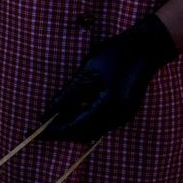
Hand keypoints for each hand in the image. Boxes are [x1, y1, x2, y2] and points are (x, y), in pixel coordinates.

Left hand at [42, 14, 177, 142]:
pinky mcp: (127, 112)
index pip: (75, 128)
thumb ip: (67, 95)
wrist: (146, 47)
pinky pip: (102, 123)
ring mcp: (125, 116)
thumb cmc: (114, 54)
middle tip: (41, 129)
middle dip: (63, 132)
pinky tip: (74, 112)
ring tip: (53, 121)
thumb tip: (47, 113)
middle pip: (85, 134)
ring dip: (74, 127)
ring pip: (93, 131)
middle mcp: (118, 118)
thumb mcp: (86, 73)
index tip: (35, 134)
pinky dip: (86, 121)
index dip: (54, 132)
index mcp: (108, 108)